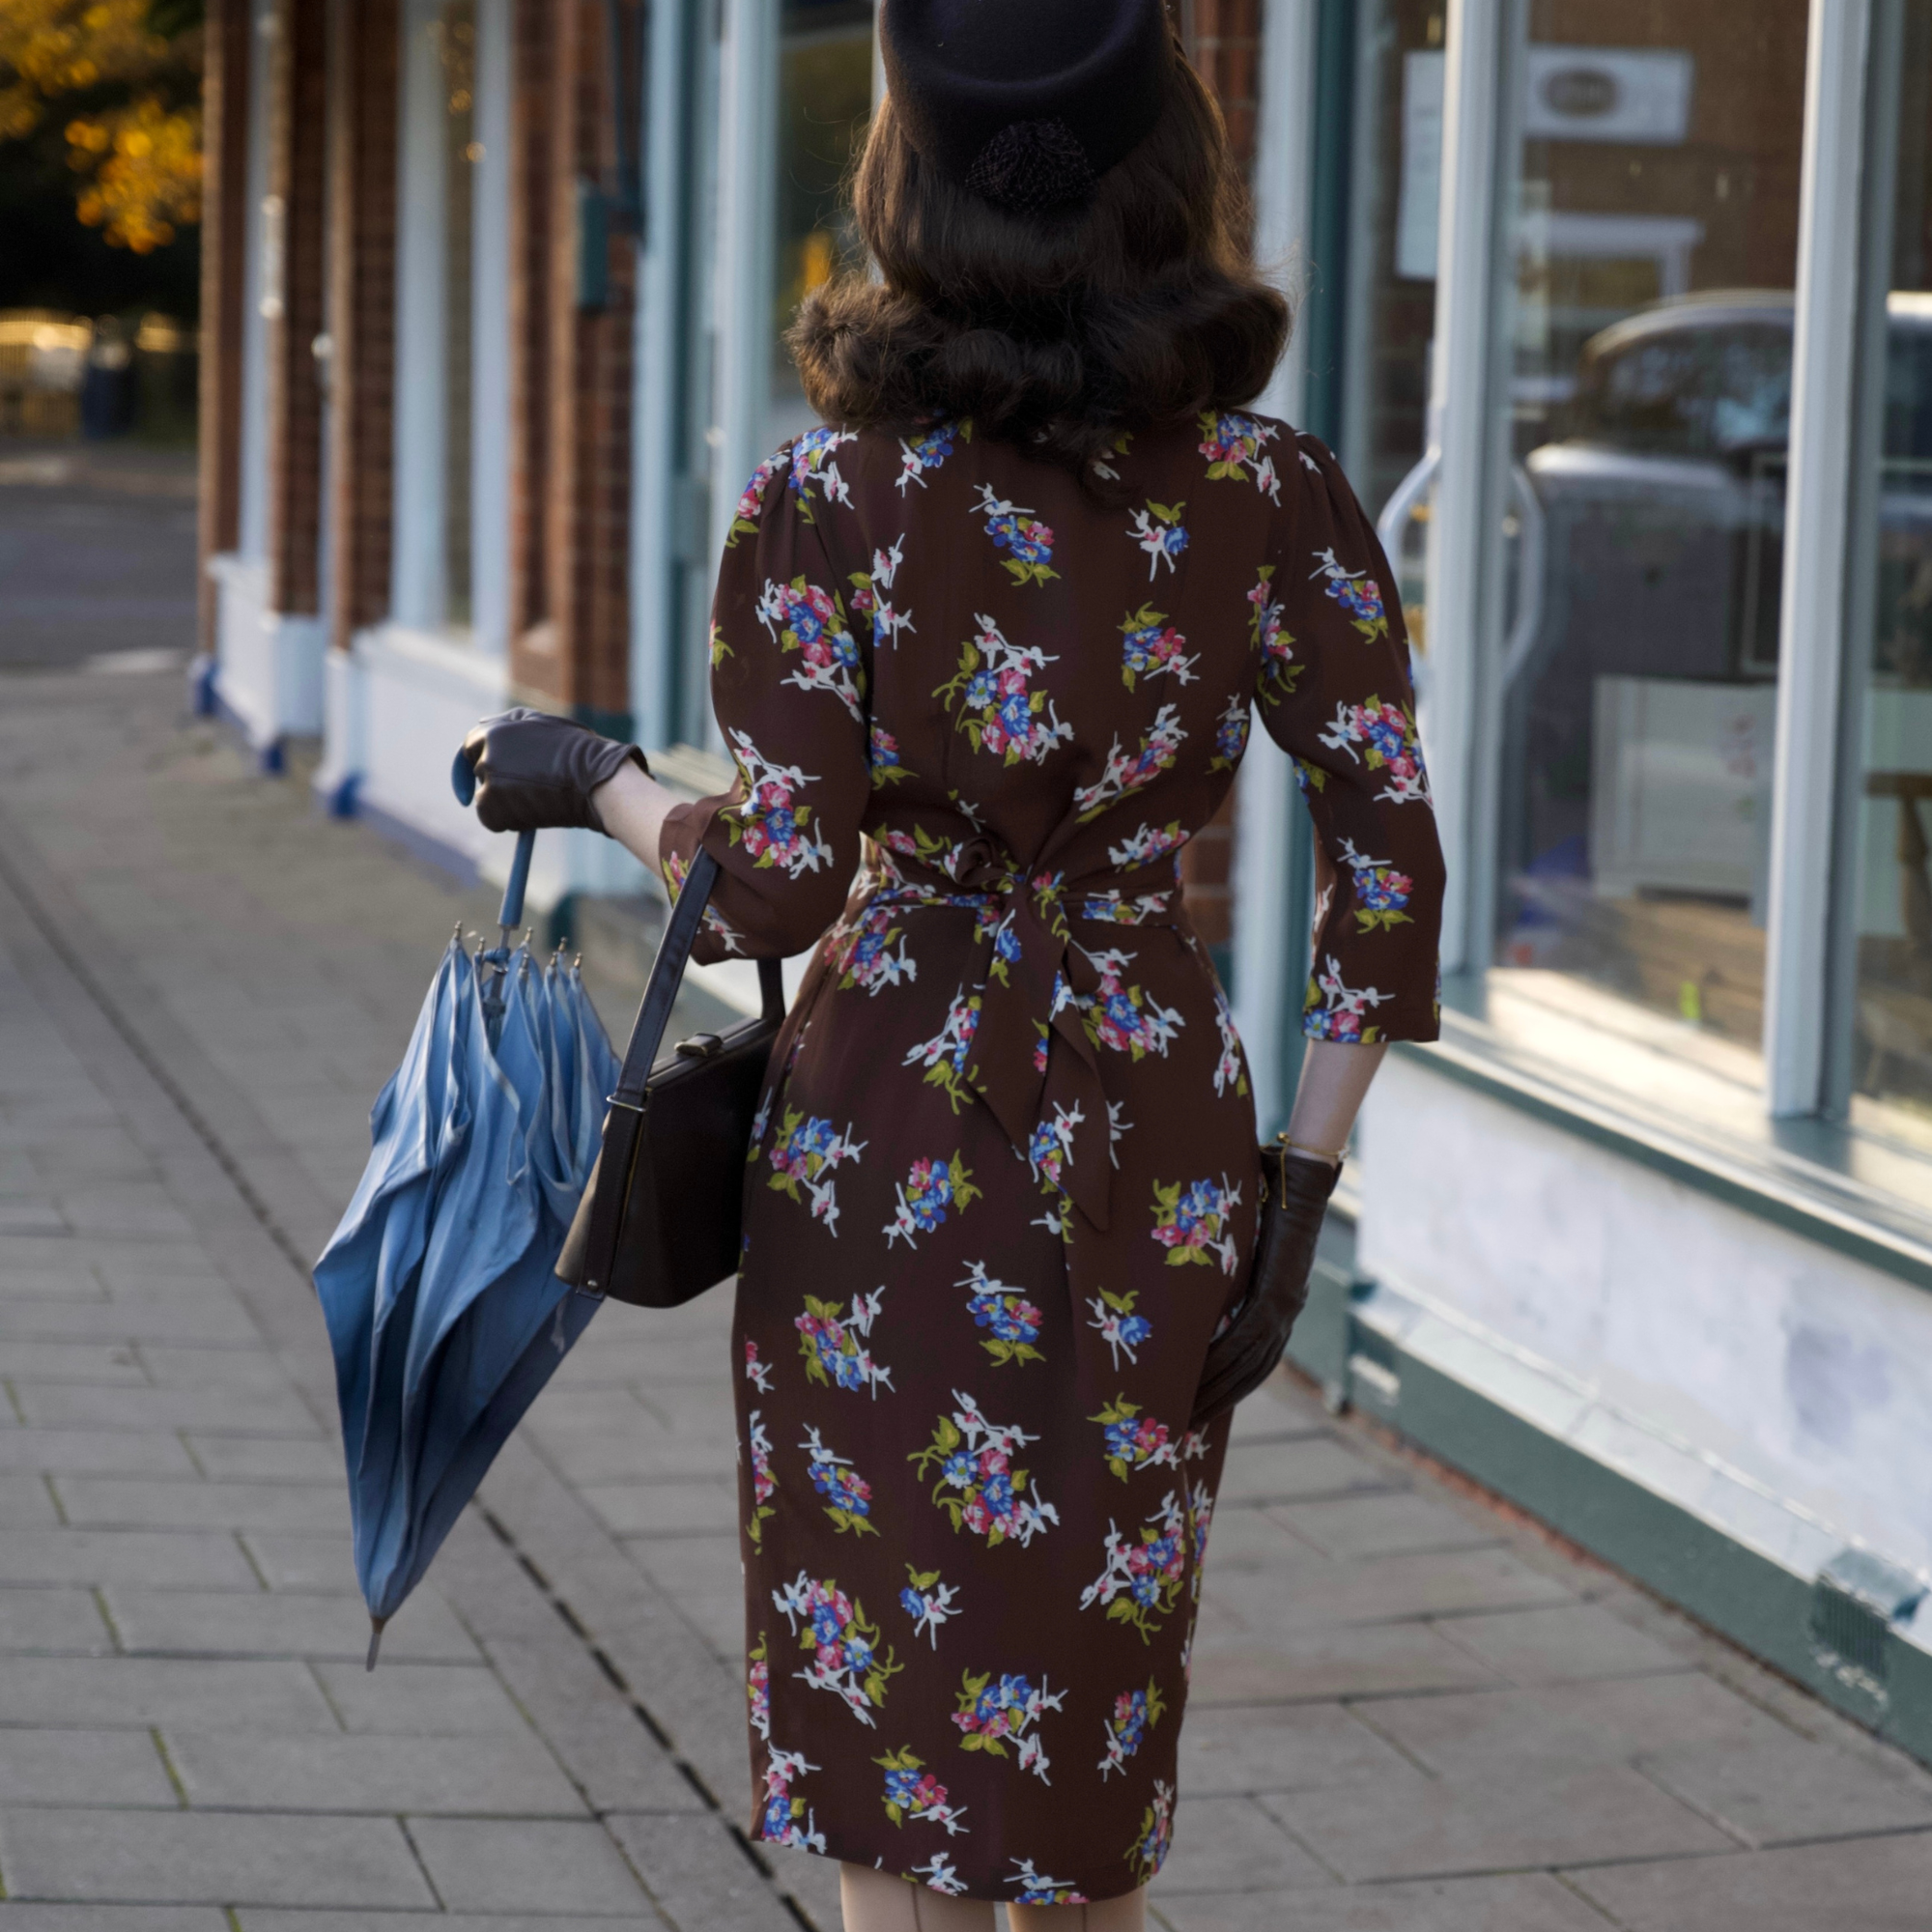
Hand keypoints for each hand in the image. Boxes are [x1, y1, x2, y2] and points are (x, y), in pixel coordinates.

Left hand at [456, 709, 647, 836]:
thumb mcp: (543, 724)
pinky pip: (491, 818)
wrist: (595, 780)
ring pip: (486, 798)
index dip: (478, 759)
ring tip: (538, 799)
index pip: (471, 745)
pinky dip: (508, 820)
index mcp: (495, 731)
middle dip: (499, 782)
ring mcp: (489, 781)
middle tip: (528, 789)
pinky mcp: (492, 808)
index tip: (487, 773)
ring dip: (505, 803)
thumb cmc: (578, 752)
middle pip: (481, 773)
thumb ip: (509, 723)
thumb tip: (482, 725)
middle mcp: (487, 753)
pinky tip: (534, 813)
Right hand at [1188, 1146, 1339, 1430]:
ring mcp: (1284, 1308)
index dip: (1231, 1389)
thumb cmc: (1273, 1196)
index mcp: (1283, 1304)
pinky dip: (1218, 1362)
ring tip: (1181, 1412)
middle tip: (1182, 1427)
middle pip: (1251, 1374)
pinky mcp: (1276, 1296)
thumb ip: (1227, 1257)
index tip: (1202, 1410)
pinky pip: (1243, 1340)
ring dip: (1214, 1391)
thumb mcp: (1245, 1237)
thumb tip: (1192, 1255)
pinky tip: (1191, 1377)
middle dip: (1218, 1402)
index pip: (1256, 1362)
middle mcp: (1287, 1314)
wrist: (1299, 1176)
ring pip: (1247, 1366)